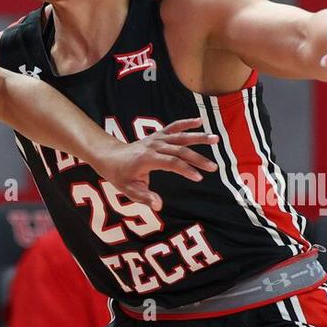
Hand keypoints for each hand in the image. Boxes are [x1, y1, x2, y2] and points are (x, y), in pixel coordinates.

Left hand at [94, 118, 218, 209]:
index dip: (185, 170)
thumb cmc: (120, 176)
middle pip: (180, 150)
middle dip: (198, 159)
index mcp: (147, 159)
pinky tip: (200, 121)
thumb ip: (145, 197)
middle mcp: (153, 146)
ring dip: (198, 138)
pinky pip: (173, 127)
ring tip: (216, 139)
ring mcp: (156, 139)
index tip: (199, 178)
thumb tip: (159, 206)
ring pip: (180, 137)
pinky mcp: (158, 135)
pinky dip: (186, 123)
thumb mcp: (129, 190)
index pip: (171, 163)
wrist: (110, 157)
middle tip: (213, 167)